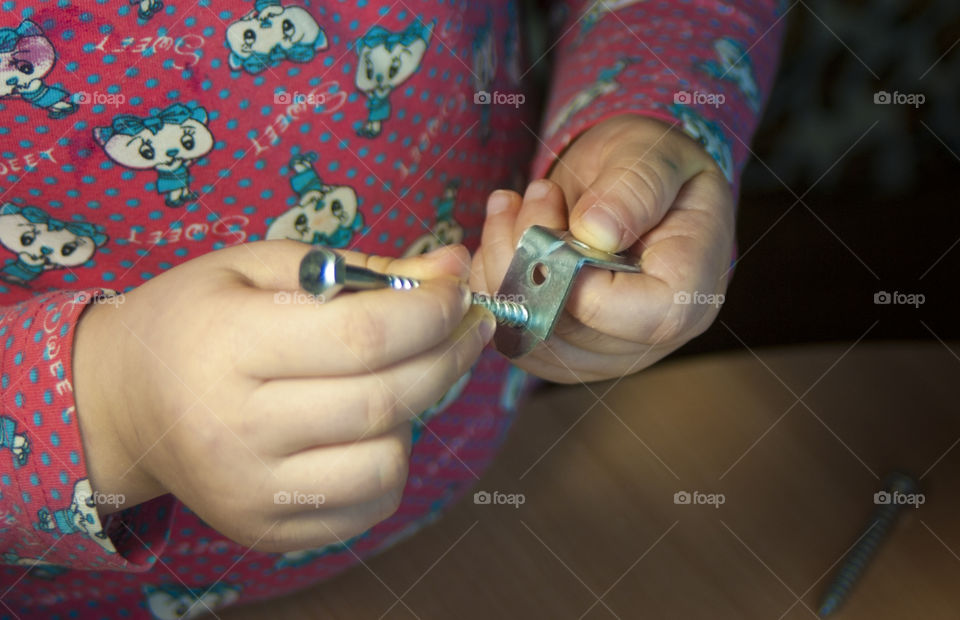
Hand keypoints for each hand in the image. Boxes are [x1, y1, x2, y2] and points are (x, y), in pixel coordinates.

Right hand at [74, 241, 493, 551]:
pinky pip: (368, 505)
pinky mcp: (264, 529)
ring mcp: (249, 491)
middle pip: (385, 400)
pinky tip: (371, 426)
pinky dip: (391, 461)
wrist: (123, 400)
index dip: (431, 312)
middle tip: (470, 326)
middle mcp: (234, 430)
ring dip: (417, 413)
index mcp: (227, 346)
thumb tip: (451, 264)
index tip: (457, 292)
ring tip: (398, 379)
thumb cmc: (196, 317)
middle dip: (449, 356)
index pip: (364, 337)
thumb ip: (361, 268)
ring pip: (387, 461)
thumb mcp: (264, 266)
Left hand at [471, 114, 733, 382]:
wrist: (635, 186)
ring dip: (501, 264)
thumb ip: (635, 188)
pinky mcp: (565, 352)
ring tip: (514, 205)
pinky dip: (494, 282)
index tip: (552, 207)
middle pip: (564, 328)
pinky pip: (512, 333)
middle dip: (526, 255)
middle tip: (533, 193)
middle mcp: (648, 339)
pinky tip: (505, 235)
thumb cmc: (656, 167)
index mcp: (688, 296)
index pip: (622, 313)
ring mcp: (604, 354)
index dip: (570, 269)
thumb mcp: (656, 155)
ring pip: (527, 335)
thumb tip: (595, 230)